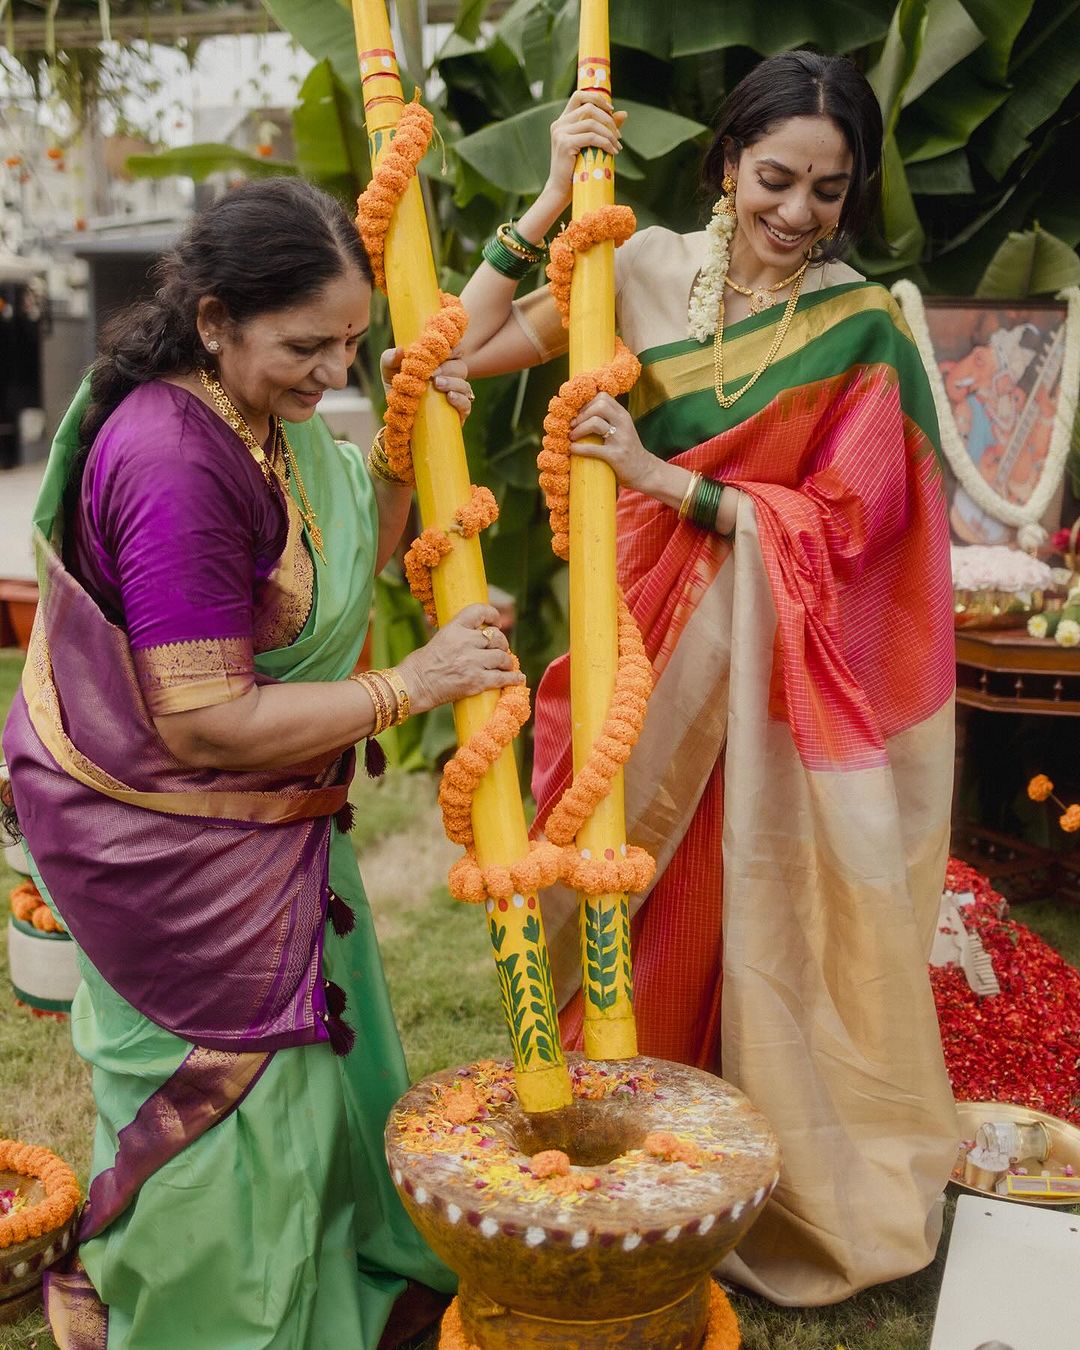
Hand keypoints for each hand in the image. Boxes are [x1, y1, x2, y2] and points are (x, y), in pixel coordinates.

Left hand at [380, 347, 475, 422]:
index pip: (454, 350)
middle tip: (433, 373)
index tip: (441, 350)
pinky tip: (449, 397)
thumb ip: (390, 358)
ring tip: (438, 384)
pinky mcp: (457, 413)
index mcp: (440, 363)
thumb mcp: (389, 372)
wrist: (398, 420)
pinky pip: (467, 404)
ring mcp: (455, 396)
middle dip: (448, 368)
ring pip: (465, 385)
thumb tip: (400, 350)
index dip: (452, 348)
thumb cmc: (397, 390)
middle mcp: (451, 378)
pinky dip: (460, 399)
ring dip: (453, 383)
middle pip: (460, 367)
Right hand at [397, 603, 524, 714]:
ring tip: (506, 665)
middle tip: (500, 650)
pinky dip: (513, 678)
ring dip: (507, 661)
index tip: (496, 622)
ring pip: (502, 657)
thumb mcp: (439, 639)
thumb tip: (478, 638)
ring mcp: (472, 662)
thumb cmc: (421, 665)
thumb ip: (458, 636)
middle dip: (501, 644)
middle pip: (496, 637)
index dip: (492, 615)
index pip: (479, 611)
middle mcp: (465, 642)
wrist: (413, 686)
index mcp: (454, 628)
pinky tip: (518, 679)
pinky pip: (503, 678)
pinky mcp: (476, 681)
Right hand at [545, 90, 625, 205]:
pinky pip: (591, 137)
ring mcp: (560, 133)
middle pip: (589, 107)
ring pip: (592, 122)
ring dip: (609, 134)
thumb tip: (624, 113)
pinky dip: (605, 143)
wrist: (561, 190)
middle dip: (608, 119)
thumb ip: (604, 128)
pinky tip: (612, 152)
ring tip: (617, 146)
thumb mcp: (591, 145)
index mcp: (563, 121)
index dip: (597, 98)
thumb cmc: (576, 169)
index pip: (579, 96)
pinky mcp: (564, 144)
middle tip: (618, 135)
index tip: (611, 109)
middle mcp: (559, 124)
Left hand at [570, 393, 653, 492]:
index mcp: (623, 415)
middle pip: (599, 405)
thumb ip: (609, 420)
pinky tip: (572, 449)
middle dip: (582, 414)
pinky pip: (592, 448)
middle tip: (573, 425)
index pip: (603, 397)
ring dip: (579, 429)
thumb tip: (582, 414)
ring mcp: (620, 439)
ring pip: (595, 423)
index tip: (579, 414)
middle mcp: (623, 423)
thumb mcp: (622, 429)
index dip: (587, 404)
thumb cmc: (628, 450)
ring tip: (572, 436)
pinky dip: (579, 448)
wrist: (644, 471)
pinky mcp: (615, 456)